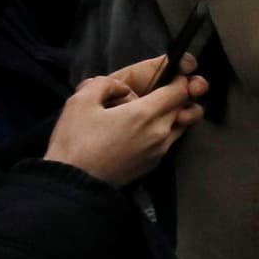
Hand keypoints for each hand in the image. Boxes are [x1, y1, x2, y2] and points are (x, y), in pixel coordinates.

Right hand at [45, 66, 205, 184]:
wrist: (73, 184)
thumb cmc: (75, 142)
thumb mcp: (80, 102)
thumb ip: (106, 84)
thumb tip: (123, 88)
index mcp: (145, 114)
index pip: (180, 91)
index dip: (180, 80)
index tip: (173, 75)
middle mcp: (160, 133)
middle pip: (185, 108)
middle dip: (180, 96)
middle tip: (162, 90)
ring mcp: (159, 152)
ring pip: (180, 127)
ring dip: (174, 115)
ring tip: (152, 110)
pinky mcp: (152, 166)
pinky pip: (168, 143)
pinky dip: (164, 132)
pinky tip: (142, 131)